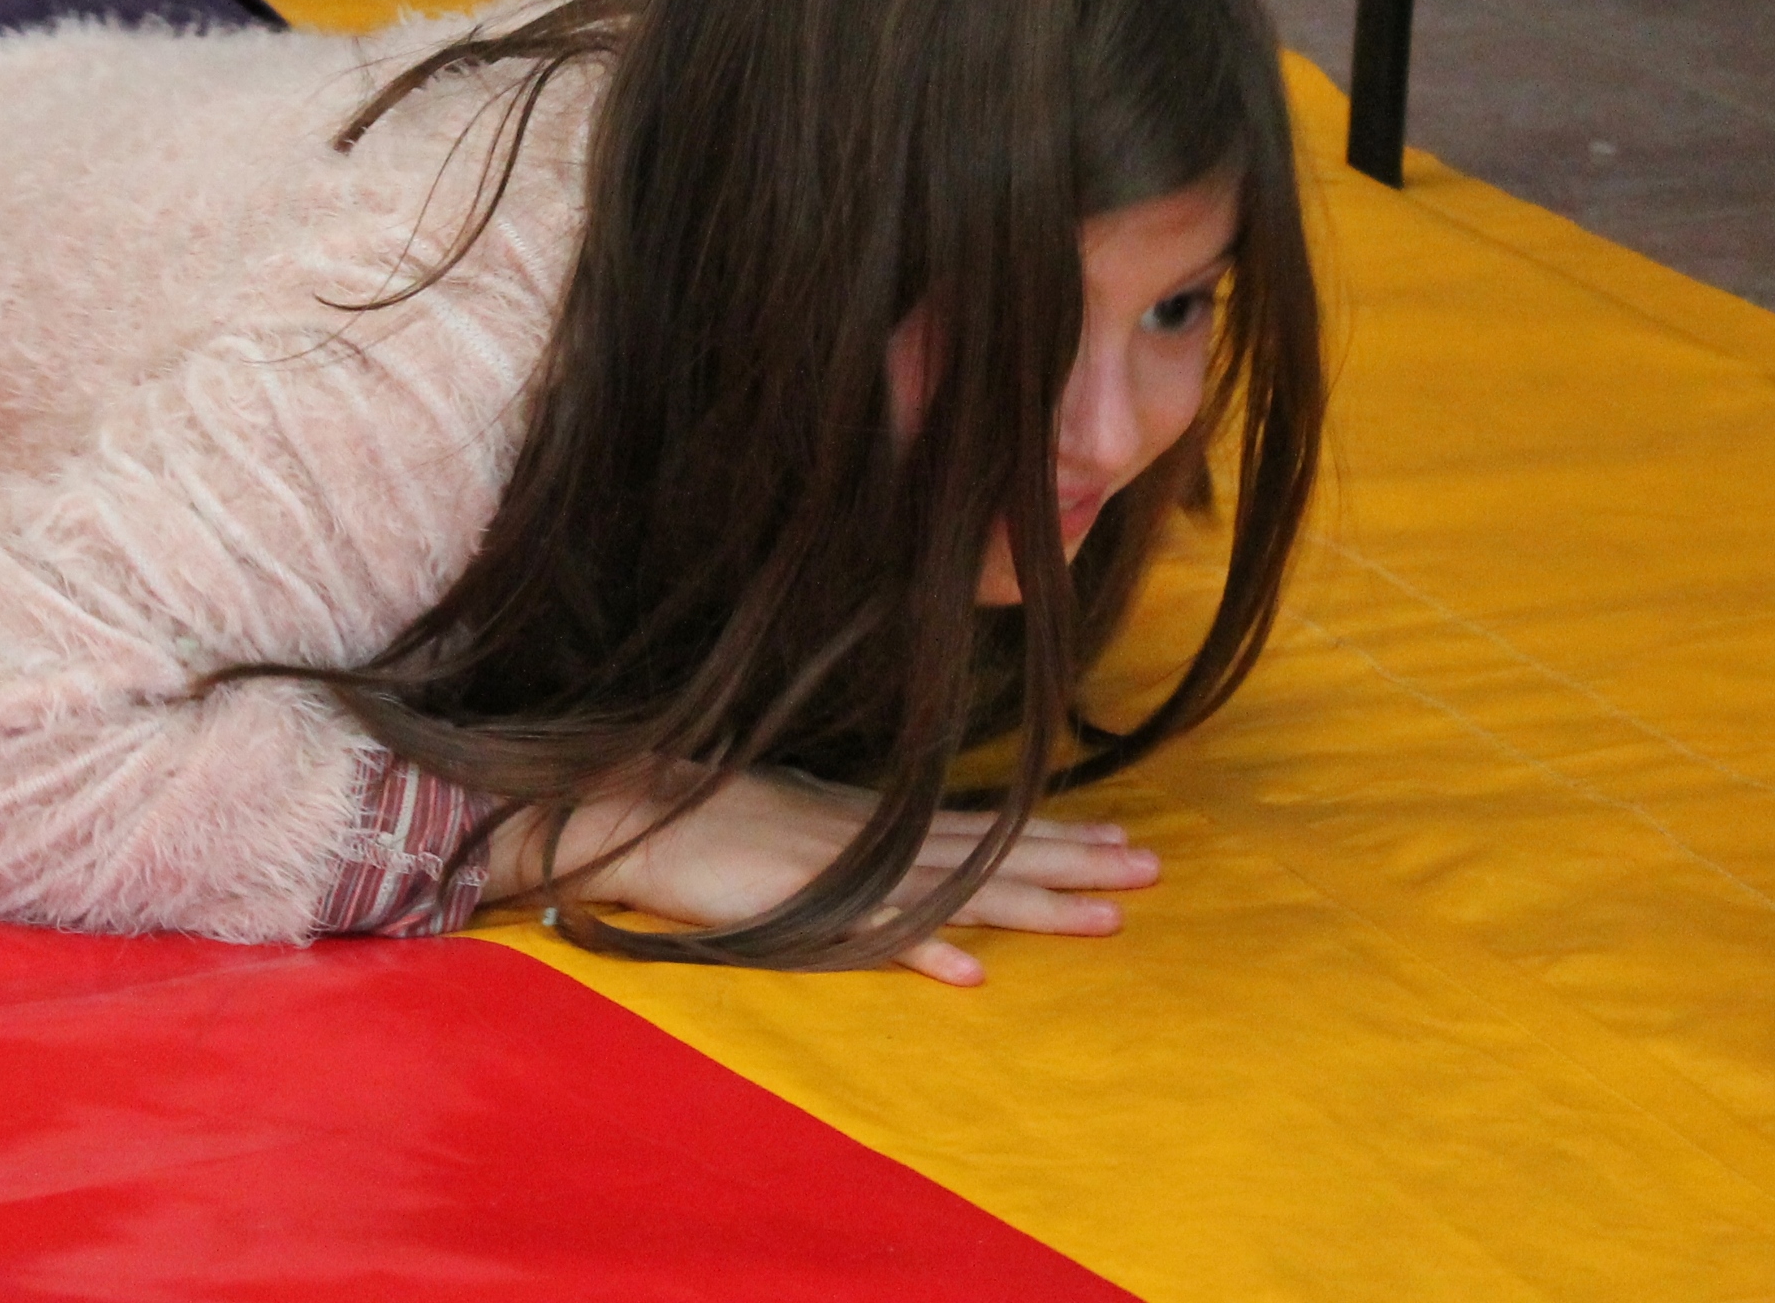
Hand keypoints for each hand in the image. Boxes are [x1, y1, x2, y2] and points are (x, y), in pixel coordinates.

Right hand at [484, 768, 1160, 985]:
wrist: (619, 805)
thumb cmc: (696, 809)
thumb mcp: (788, 815)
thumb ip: (848, 836)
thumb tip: (900, 856)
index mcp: (868, 817)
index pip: (981, 827)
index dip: (1052, 835)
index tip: (1121, 839)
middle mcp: (869, 836)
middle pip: (990, 852)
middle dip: (1075, 862)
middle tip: (1155, 869)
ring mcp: (838, 867)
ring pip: (955, 889)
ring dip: (1033, 903)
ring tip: (1106, 915)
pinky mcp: (795, 901)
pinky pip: (867, 930)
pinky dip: (920, 947)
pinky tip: (971, 968)